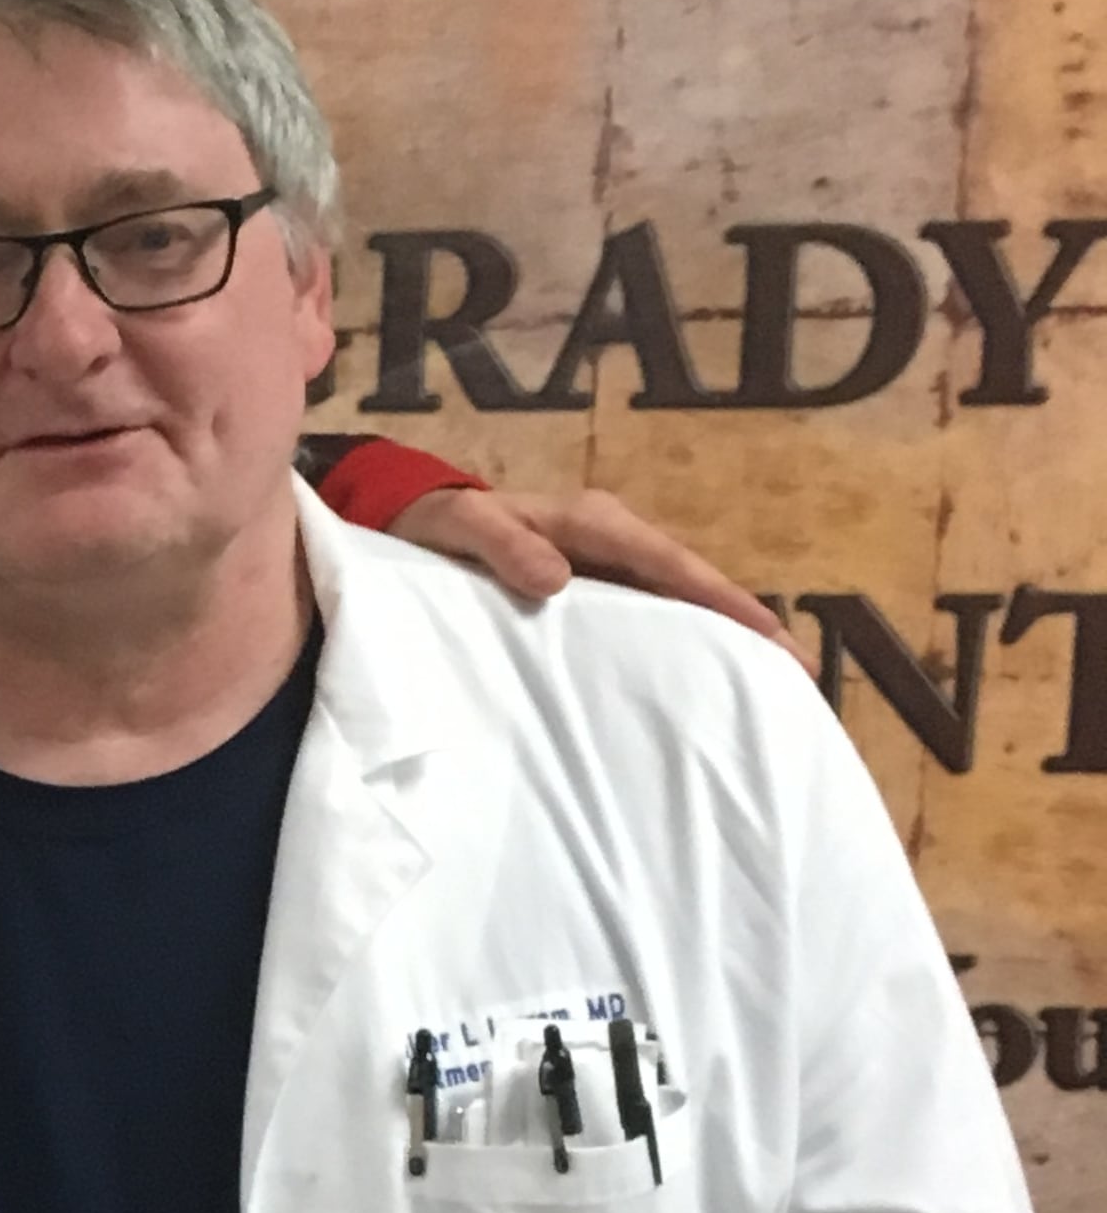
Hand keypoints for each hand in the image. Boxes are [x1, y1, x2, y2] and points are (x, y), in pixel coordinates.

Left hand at [393, 486, 794, 648]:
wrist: (412, 521)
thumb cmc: (440, 523)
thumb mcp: (461, 526)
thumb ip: (503, 545)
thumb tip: (557, 579)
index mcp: (595, 523)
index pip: (671, 565)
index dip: (723, 601)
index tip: (771, 638)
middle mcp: (614, 542)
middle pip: (692, 587)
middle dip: (746, 626)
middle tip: (800, 676)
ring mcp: (608, 568)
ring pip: (677, 606)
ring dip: (721, 641)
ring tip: (770, 690)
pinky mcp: (595, 593)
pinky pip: (648, 618)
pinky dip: (681, 646)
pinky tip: (701, 684)